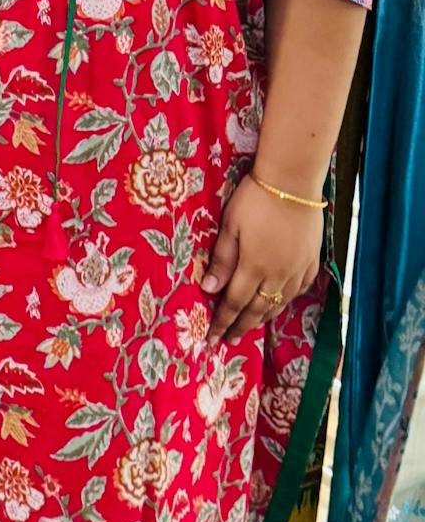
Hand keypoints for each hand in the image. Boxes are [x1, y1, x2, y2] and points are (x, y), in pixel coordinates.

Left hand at [202, 174, 323, 345]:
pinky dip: (287, 301)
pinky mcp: (312, 259)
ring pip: (279, 303)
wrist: (294, 180)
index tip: (211, 340)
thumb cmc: (255, 199)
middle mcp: (277, 275)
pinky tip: (280, 304)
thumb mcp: (230, 226)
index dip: (221, 323)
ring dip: (262, 318)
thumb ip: (222, 260)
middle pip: (256, 309)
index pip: (234, 304)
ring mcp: (297, 269)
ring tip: (251, 328)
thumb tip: (208, 290)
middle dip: (240, 327)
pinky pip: (299, 289)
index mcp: (253, 267)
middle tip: (228, 341)